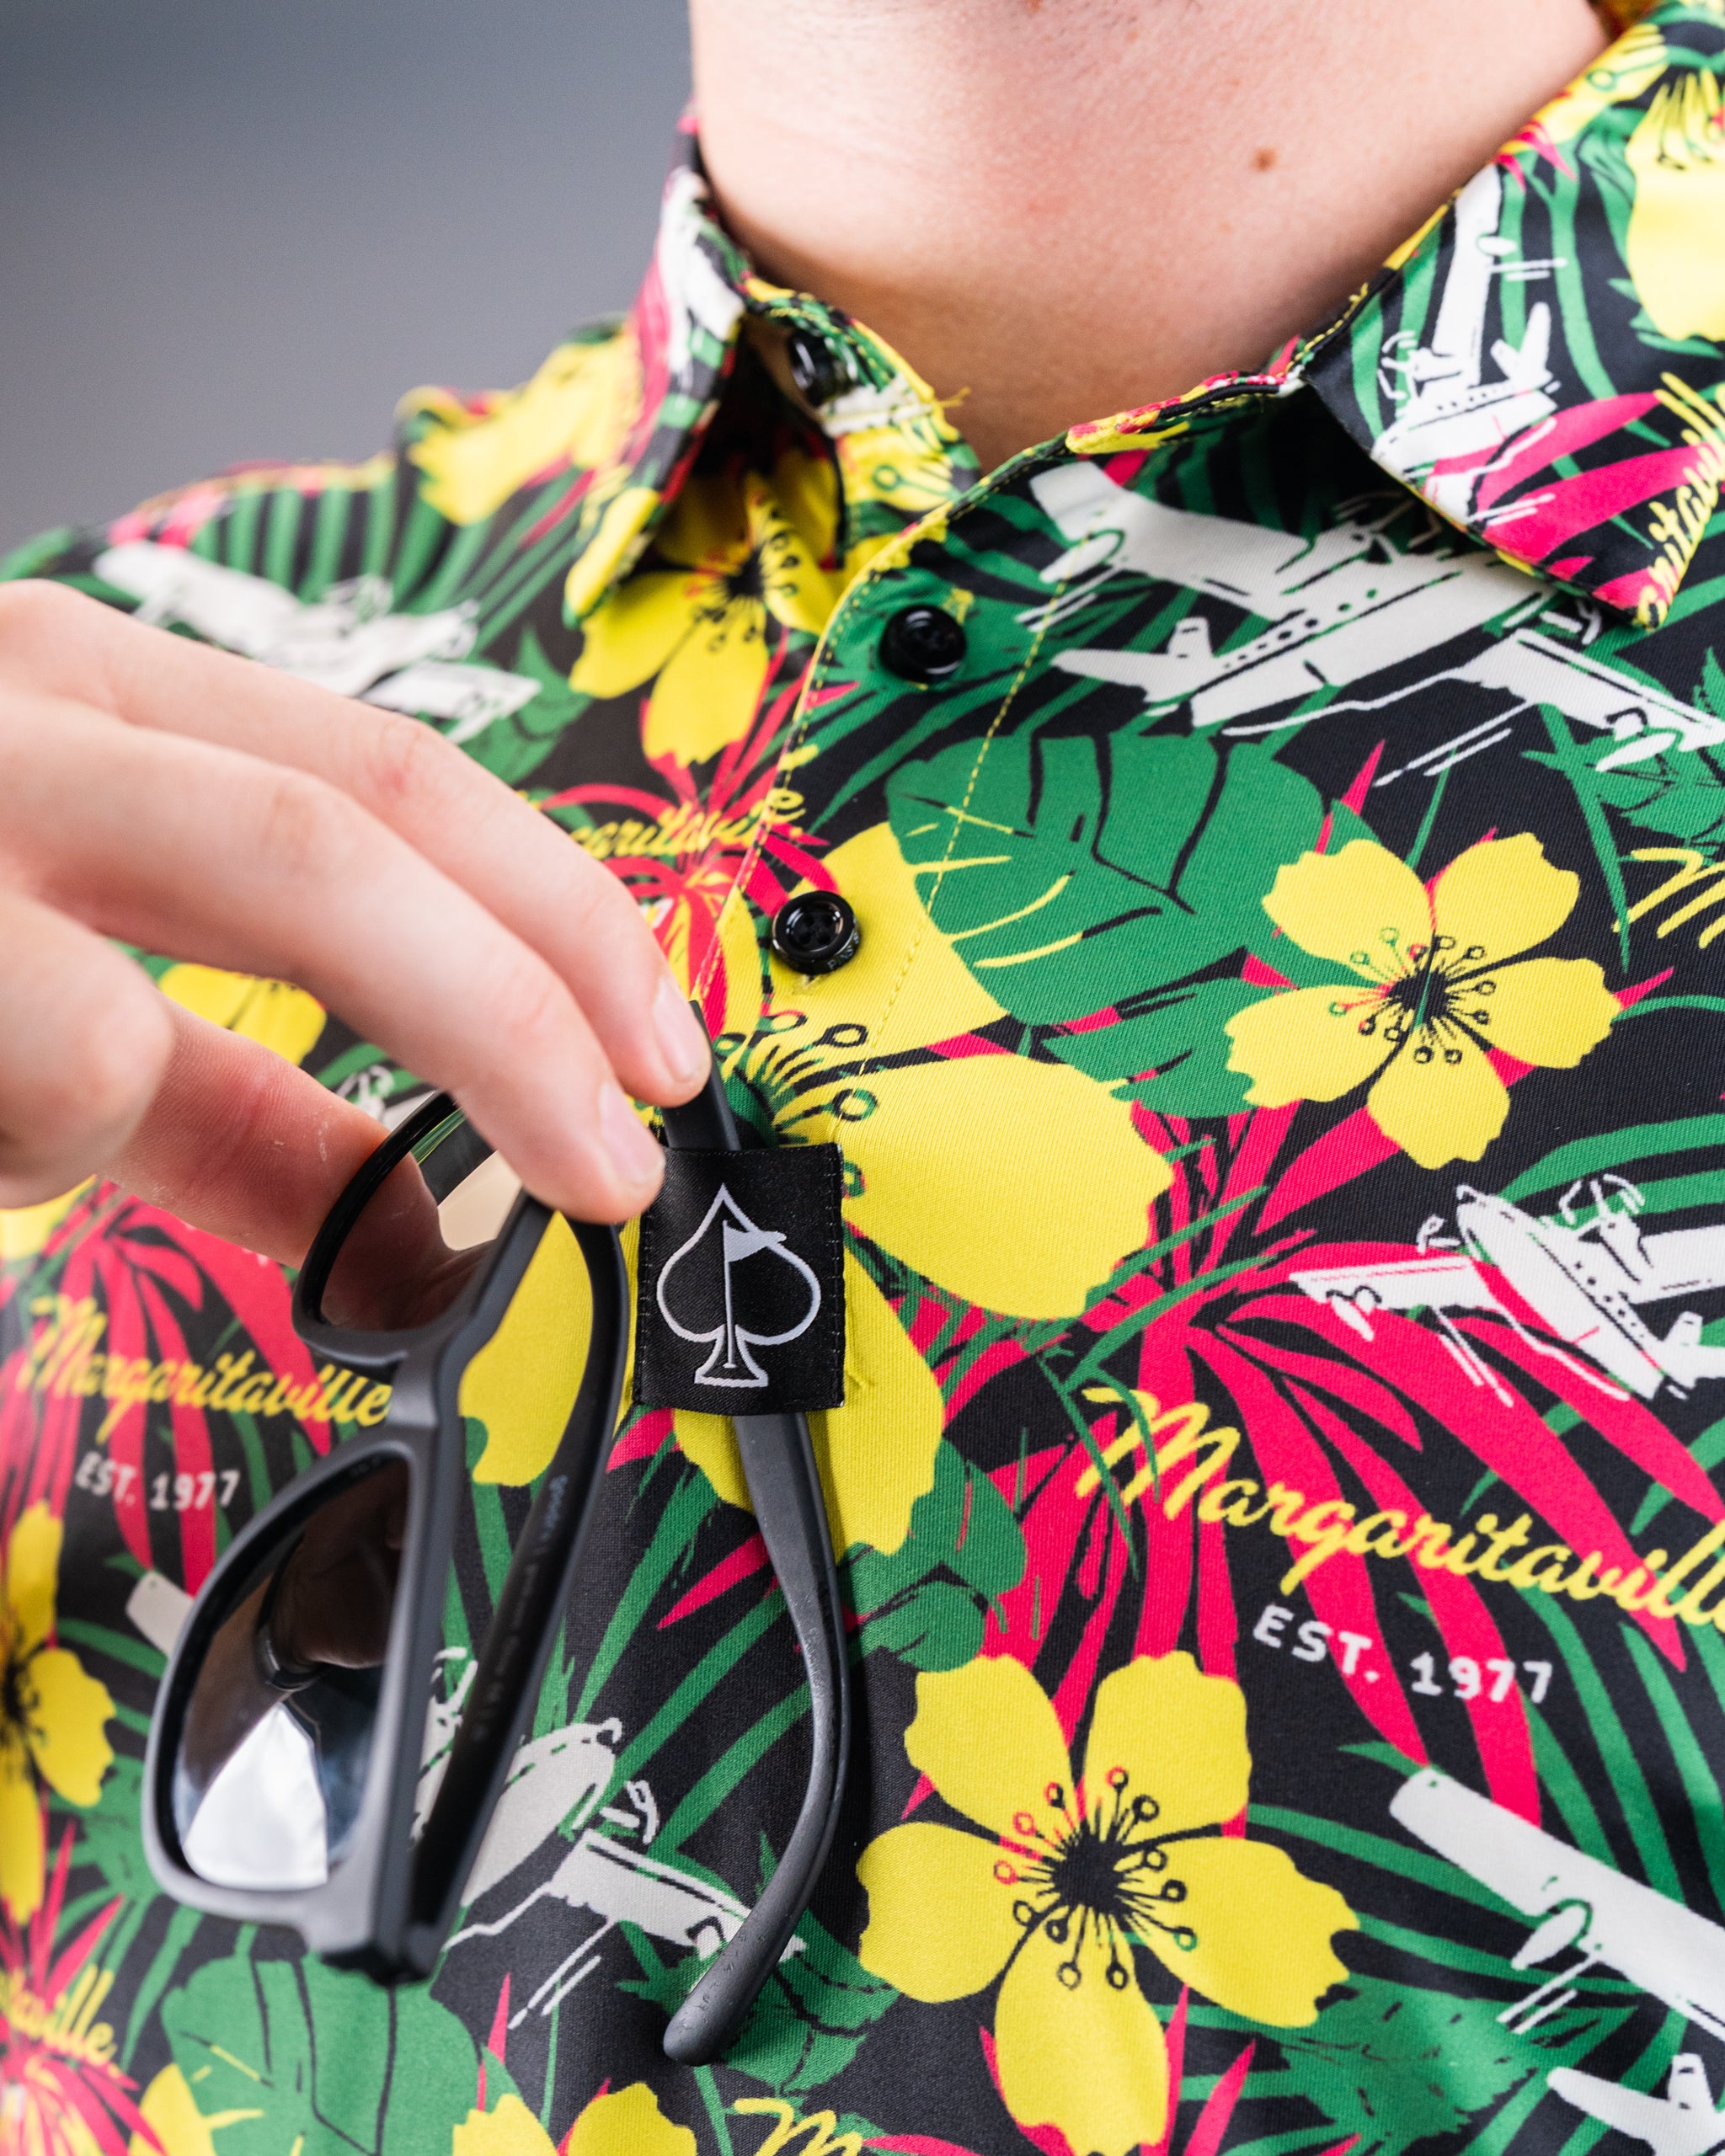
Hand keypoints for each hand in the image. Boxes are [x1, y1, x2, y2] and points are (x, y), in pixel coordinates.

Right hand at [0, 580, 707, 1257]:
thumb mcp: (52, 995)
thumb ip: (225, 1098)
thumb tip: (413, 1239)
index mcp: (93, 706)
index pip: (391, 769)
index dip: (561, 913)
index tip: (658, 1053)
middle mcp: (43, 709)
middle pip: (376, 814)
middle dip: (540, 995)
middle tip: (620, 1152)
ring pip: (290, 877)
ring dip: (408, 1050)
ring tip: (371, 1221)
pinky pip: (80, 1056)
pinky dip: (55, 1140)